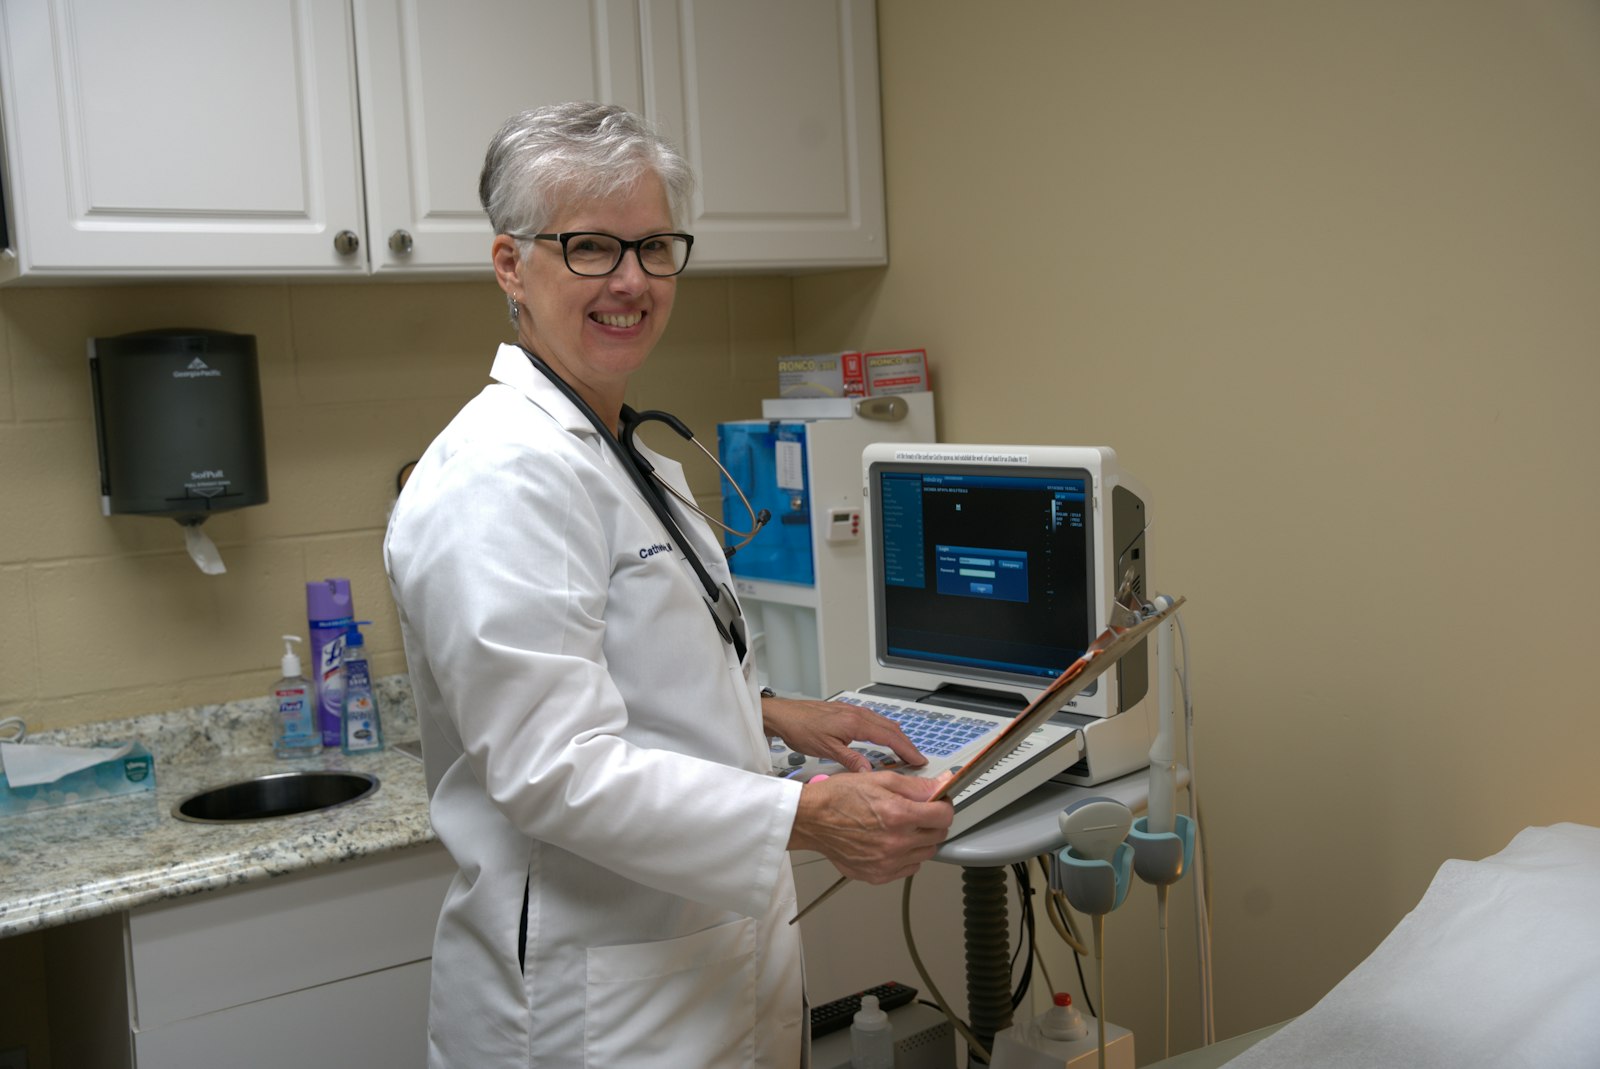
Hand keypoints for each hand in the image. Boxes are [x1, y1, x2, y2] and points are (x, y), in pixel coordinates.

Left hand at [762, 696, 925, 772]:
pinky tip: (883, 737)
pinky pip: (873, 720)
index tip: (918, 760)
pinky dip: (884, 730)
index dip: (907, 749)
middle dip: (907, 743)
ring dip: (896, 736)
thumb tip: (870, 772)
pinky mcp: (846, 712)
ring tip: (905, 751)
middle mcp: (857, 714)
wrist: (783, 715)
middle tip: (917, 759)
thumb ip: (851, 760)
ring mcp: (852, 711)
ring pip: (883, 723)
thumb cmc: (800, 729)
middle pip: (891, 728)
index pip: (890, 736)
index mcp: (855, 722)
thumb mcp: (826, 749)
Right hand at [788, 771, 954, 883]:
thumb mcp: (880, 779)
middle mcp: (896, 842)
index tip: (938, 802)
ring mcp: (887, 862)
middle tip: (919, 812)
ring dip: (921, 840)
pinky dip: (907, 856)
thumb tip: (942, 785)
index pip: (944, 815)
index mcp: (899, 815)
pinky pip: (909, 868)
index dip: (944, 805)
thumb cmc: (839, 797)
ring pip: (926, 853)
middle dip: (933, 821)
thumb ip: (915, 785)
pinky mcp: (878, 875)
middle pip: (938, 835)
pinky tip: (892, 842)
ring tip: (902, 827)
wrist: (811, 819)